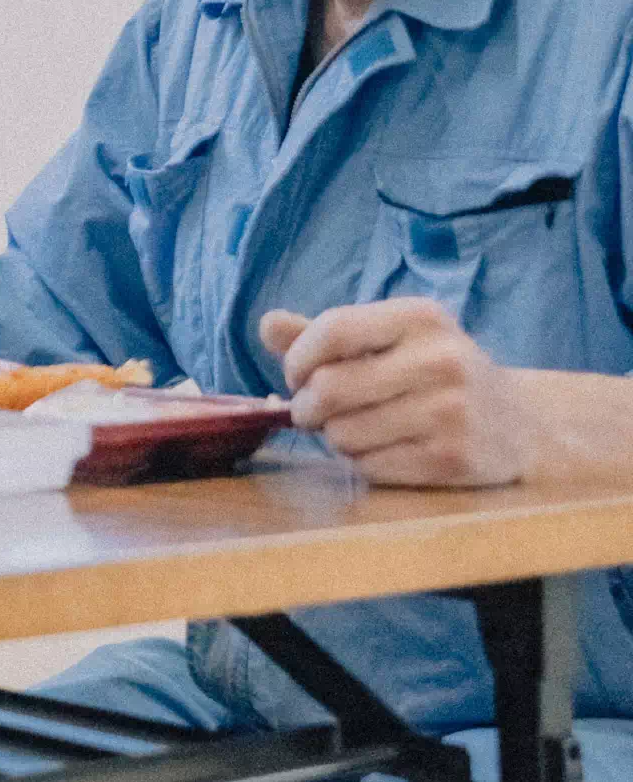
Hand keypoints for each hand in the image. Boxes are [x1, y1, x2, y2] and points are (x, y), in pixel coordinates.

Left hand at [262, 299, 530, 486]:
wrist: (518, 424)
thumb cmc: (434, 374)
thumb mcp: (390, 339)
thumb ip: (326, 334)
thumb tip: (267, 324)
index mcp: (420, 318)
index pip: (332, 330)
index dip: (297, 358)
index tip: (295, 375)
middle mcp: (441, 360)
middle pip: (329, 388)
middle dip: (305, 406)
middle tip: (312, 411)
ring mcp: (452, 412)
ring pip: (343, 434)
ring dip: (334, 437)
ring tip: (356, 428)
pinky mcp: (454, 460)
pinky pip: (370, 467)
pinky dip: (362, 463)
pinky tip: (384, 450)